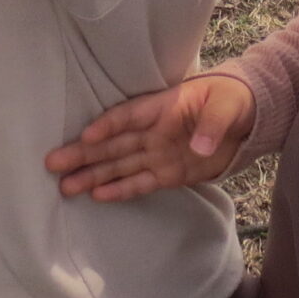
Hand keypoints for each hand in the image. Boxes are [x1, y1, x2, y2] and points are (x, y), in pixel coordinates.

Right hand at [43, 74, 256, 201]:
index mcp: (163, 108)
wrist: (246, 118)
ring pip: (119, 165)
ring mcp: (157, 153)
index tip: (87, 136)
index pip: (129, 116)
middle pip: (113, 143)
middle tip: (52, 163)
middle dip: (83, 153)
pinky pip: (140, 182)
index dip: (108, 125)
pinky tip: (96, 196)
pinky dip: (120, 190)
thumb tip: (200, 145)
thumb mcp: (228, 106)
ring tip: (64, 186)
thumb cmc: (231, 101)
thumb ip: (214, 123)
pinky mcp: (168, 173)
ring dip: (92, 175)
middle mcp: (153, 132)